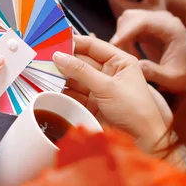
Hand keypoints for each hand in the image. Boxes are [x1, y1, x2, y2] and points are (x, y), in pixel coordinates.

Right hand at [53, 36, 166, 150]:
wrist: (143, 142)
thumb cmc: (134, 110)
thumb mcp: (107, 86)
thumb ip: (81, 70)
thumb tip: (58, 55)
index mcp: (119, 61)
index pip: (92, 45)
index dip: (73, 42)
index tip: (53, 42)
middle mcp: (109, 72)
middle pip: (81, 61)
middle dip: (64, 61)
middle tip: (43, 58)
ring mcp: (99, 88)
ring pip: (75, 77)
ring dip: (61, 76)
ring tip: (43, 73)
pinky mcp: (92, 103)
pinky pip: (74, 92)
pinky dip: (63, 90)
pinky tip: (51, 87)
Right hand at [110, 10, 185, 92]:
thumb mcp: (173, 78)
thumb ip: (155, 72)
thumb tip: (136, 66)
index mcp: (171, 27)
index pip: (143, 22)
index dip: (126, 32)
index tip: (114, 44)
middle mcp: (162, 19)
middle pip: (131, 17)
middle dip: (121, 35)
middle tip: (118, 55)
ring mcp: (153, 21)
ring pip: (126, 21)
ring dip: (121, 38)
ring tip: (127, 57)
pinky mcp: (147, 27)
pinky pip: (127, 29)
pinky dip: (123, 41)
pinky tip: (131, 55)